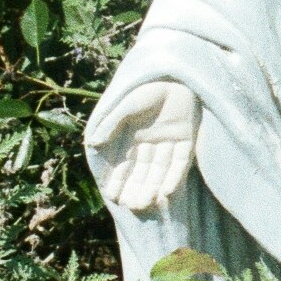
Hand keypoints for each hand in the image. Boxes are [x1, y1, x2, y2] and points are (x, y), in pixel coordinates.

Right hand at [92, 80, 199, 214]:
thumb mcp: (126, 104)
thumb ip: (110, 123)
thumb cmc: (148, 87)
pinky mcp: (188, 140)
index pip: (125, 162)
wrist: (177, 74)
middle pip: (144, 171)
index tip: (112, 195)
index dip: (119, 179)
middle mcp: (151, 141)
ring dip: (153, 187)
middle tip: (131, 206)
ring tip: (144, 204)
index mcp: (135, 134)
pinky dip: (174, 177)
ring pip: (161, 170)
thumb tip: (93, 144)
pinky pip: (181, 162)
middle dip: (136, 188)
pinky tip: (166, 192)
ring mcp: (170, 142)